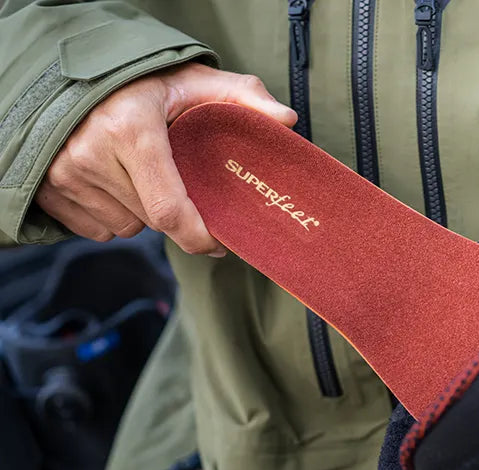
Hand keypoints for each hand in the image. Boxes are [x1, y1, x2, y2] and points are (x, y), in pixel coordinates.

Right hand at [36, 62, 296, 254]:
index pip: (170, 211)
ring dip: (143, 212)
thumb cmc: (141, 80)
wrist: (72, 74)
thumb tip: (287, 121)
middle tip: (180, 181)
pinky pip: (98, 230)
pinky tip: (117, 182)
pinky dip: (114, 214)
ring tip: (142, 173)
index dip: (199, 237)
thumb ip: (243, 97)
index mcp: (130, 130)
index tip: (218, 244)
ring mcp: (63, 174)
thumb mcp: (193, 80)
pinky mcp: (48, 190)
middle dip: (176, 212)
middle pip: (153, 221)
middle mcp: (89, 154)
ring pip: (127, 227)